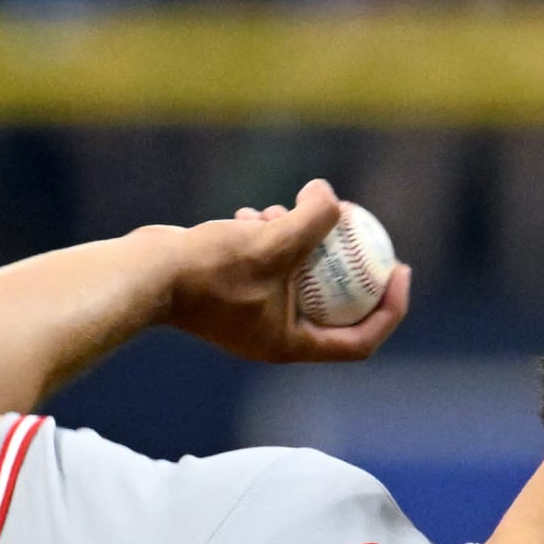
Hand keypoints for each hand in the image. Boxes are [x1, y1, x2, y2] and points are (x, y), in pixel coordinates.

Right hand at [160, 178, 411, 363]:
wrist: (143, 274)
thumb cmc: (206, 269)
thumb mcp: (271, 242)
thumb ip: (311, 221)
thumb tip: (334, 197)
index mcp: (290, 345)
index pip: (360, 339)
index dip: (389, 308)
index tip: (401, 270)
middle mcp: (274, 335)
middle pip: (334, 304)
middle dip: (346, 263)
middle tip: (363, 229)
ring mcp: (251, 313)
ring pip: (297, 276)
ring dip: (299, 240)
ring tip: (282, 211)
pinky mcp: (232, 289)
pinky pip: (265, 264)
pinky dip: (267, 238)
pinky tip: (252, 214)